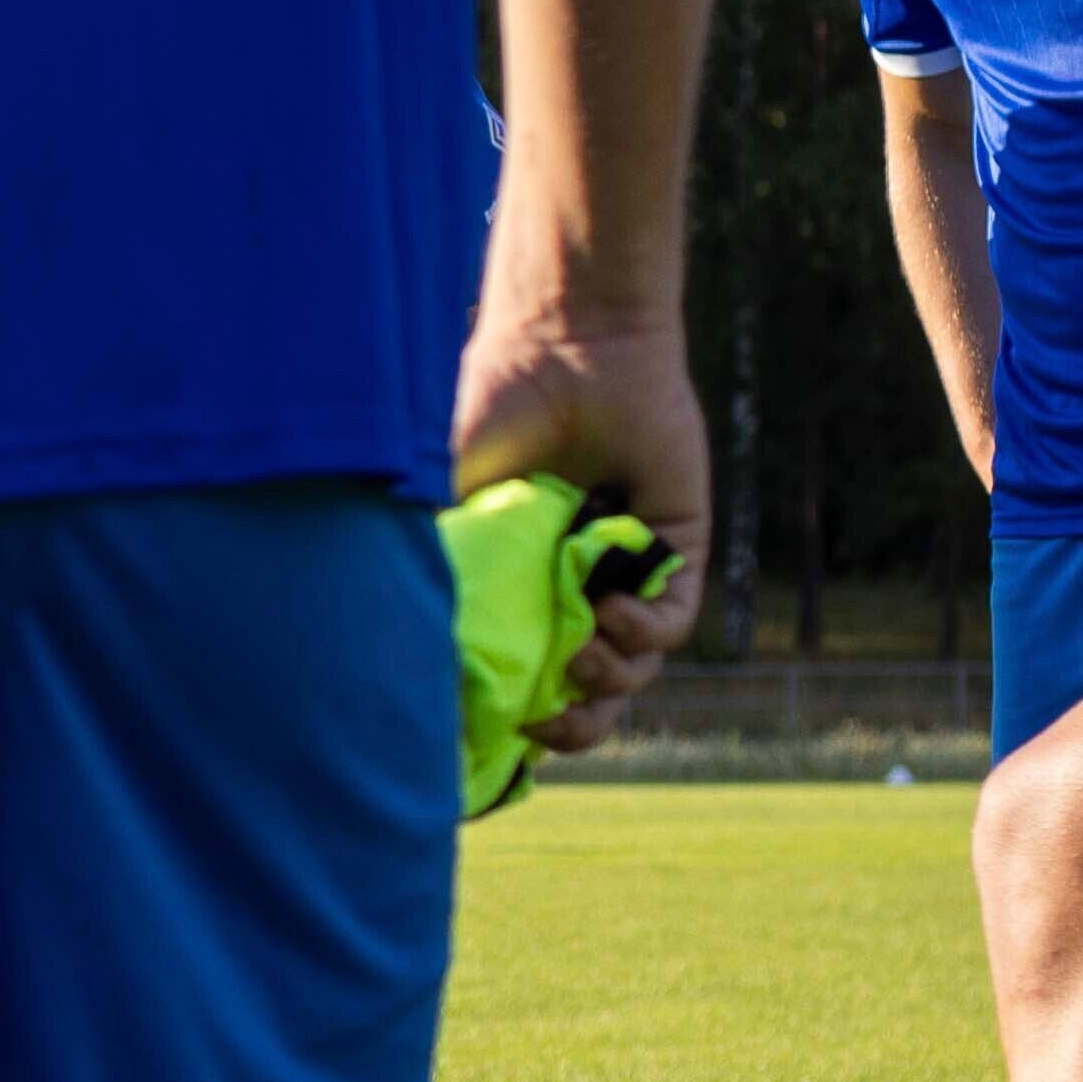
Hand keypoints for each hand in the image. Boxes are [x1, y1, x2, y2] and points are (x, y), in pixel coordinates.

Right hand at [450, 307, 712, 755]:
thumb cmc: (488, 411)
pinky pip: (674, 618)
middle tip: (548, 727)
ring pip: (633, 666)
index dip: (508, 717)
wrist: (563, 346)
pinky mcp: (678, 544)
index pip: (519, 671)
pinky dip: (648, 631)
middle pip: (582, 689)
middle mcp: (570, 584)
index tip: (491, 735)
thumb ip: (429, 572)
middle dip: (571, 727)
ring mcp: (625, 569)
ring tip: (583, 657)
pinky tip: (614, 613)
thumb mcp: (438, 505)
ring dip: (610, 682)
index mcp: (512, 583)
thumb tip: (404, 661)